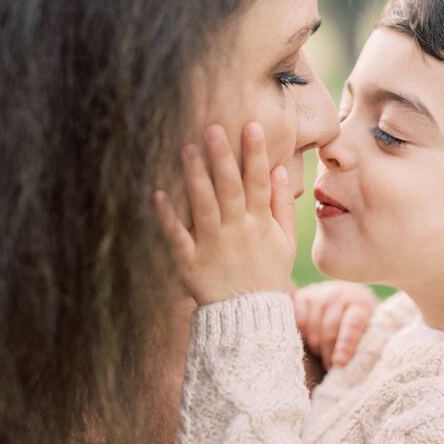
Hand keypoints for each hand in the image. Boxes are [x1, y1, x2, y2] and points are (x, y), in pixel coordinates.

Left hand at [154, 122, 295, 304]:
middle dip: (222, 158)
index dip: (256, 153)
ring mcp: (212, 246)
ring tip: (187, 149)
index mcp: (260, 224)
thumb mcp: (285, 242)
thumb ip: (281, 206)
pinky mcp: (190, 262)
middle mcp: (237, 231)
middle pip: (229, 188)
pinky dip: (167, 216)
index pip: (259, 182)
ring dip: (195, 177)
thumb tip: (278, 170)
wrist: (249, 317)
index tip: (252, 126)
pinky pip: (177, 236)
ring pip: (203, 206)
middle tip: (212, 128)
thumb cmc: (267, 274)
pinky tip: (158, 193)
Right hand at [293, 281, 378, 368]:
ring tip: (321, 353)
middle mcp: (340, 294)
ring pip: (313, 327)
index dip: (345, 345)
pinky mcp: (303, 296)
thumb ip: (361, 342)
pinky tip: (308, 340)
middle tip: (330, 367)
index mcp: (361, 303)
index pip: (352, 325)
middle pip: (329, 328)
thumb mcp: (367, 327)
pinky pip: (299, 321)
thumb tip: (346, 365)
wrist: (347, 295)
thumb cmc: (360, 319)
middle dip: (328, 352)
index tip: (339, 363)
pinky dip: (302, 335)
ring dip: (316, 345)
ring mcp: (320, 293)